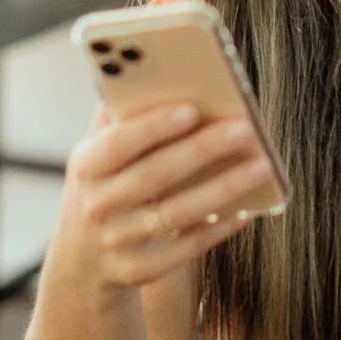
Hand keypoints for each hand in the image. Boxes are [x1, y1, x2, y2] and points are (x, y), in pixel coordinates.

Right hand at [54, 101, 271, 289]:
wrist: (80, 264)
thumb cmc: (104, 187)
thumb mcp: (97, 152)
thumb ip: (120, 115)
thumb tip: (152, 67)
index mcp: (87, 165)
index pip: (119, 143)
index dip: (154, 126)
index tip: (193, 107)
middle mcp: (97, 205)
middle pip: (155, 176)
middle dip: (202, 150)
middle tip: (245, 129)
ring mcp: (115, 242)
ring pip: (175, 214)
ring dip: (221, 189)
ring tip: (260, 166)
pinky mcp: (136, 272)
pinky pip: (183, 251)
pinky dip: (214, 231)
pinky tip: (246, 211)